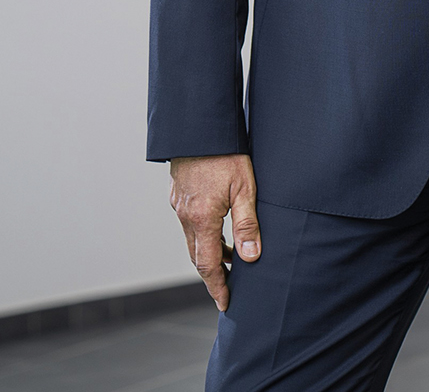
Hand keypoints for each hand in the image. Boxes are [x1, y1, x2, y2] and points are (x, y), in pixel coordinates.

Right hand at [168, 153, 260, 310]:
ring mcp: (179, 204)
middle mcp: (185, 215)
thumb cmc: (226, 152)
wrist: (200, 124)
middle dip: (213, 275)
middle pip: (197, 256)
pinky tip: (217, 228)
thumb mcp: (245, 187)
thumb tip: (251, 256)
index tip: (225, 303)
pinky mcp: (178, 193)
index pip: (208, 265)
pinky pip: (188, 223)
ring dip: (209, 252)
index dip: (217, 287)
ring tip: (231, 257)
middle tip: (228, 288)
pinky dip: (202, 234)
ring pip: (192, 239)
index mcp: (202, 218)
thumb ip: (247, 224)